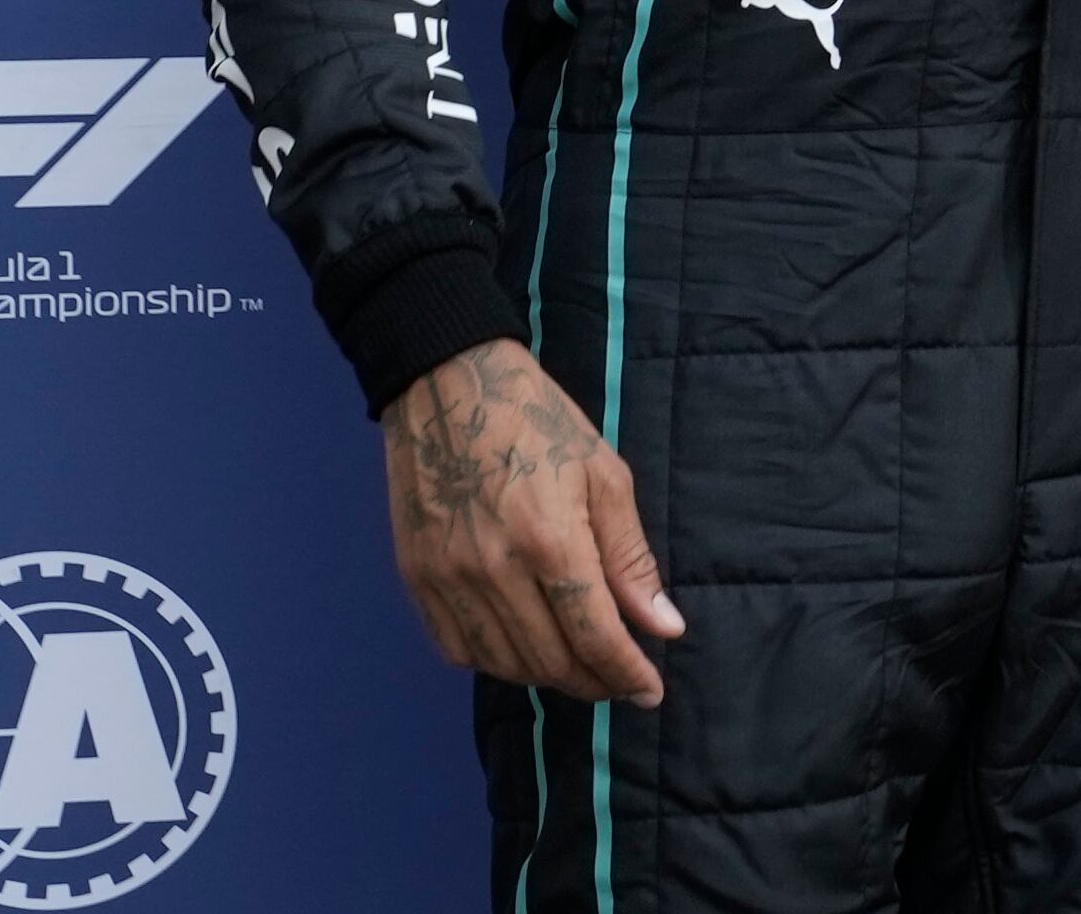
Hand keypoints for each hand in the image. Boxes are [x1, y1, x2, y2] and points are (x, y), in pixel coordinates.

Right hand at [383, 338, 683, 703]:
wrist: (447, 388)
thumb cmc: (539, 423)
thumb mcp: (604, 476)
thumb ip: (631, 560)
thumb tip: (664, 626)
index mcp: (550, 541)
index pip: (595, 637)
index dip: (627, 673)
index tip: (650, 692)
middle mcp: (493, 571)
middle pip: (550, 661)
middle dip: (594, 680)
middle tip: (620, 678)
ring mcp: (447, 580)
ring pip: (504, 664)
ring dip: (548, 675)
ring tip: (579, 663)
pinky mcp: (417, 580)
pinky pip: (458, 649)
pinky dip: (496, 660)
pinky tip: (524, 645)